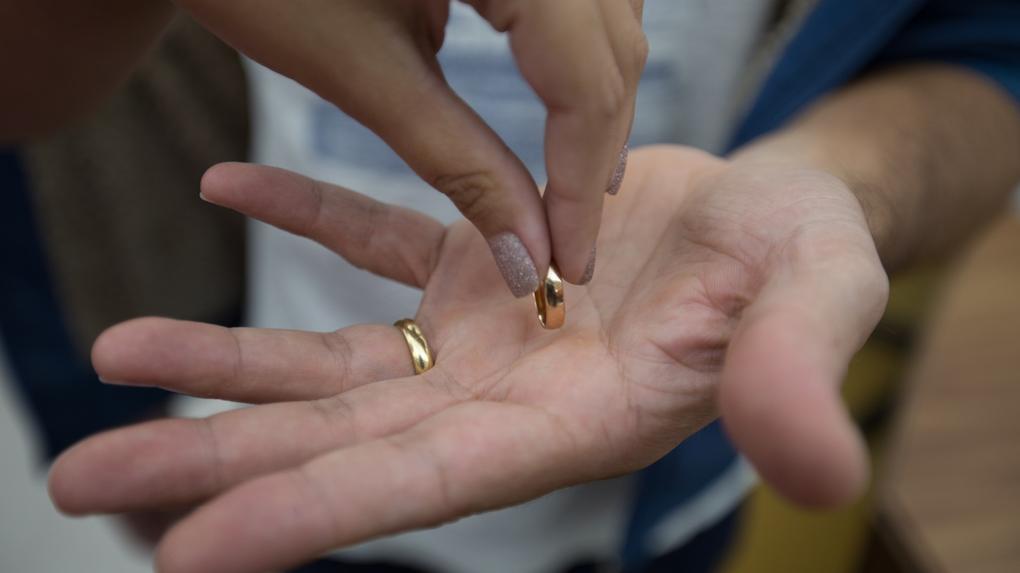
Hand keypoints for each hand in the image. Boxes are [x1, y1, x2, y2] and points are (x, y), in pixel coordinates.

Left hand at [50, 147, 887, 572]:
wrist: (779, 212)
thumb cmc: (809, 258)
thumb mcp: (817, 302)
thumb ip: (795, 378)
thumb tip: (818, 473)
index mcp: (573, 423)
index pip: (426, 486)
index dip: (312, 518)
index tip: (187, 553)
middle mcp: (506, 393)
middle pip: (343, 438)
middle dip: (216, 461)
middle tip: (81, 475)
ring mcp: (481, 326)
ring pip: (335, 353)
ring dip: (226, 354)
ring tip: (115, 350)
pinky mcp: (476, 258)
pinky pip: (371, 239)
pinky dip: (301, 210)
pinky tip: (228, 182)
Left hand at [175, 0, 647, 291]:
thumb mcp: (359, 69)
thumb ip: (456, 159)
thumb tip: (526, 249)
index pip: (585, 74)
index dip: (583, 173)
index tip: (572, 259)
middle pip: (612, 42)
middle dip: (599, 140)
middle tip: (577, 231)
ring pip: (610, 13)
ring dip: (597, 94)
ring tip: (577, 176)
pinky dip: (579, 47)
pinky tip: (561, 91)